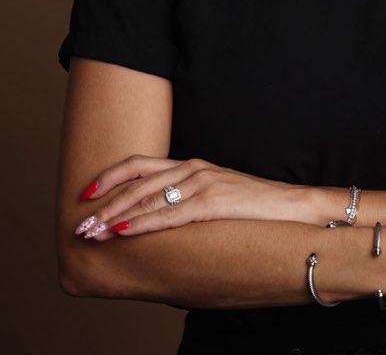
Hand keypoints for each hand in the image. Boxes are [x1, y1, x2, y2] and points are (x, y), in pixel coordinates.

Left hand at [74, 155, 303, 240]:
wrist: (292, 206)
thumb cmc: (254, 207)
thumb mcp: (215, 196)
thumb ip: (187, 200)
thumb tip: (157, 220)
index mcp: (191, 165)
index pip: (140, 164)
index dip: (110, 177)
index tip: (87, 193)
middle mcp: (193, 169)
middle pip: (137, 181)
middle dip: (105, 204)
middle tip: (80, 223)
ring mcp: (203, 183)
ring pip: (147, 199)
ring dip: (115, 217)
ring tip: (92, 232)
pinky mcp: (213, 202)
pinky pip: (169, 215)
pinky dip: (141, 225)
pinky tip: (123, 233)